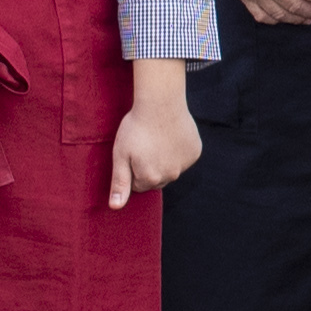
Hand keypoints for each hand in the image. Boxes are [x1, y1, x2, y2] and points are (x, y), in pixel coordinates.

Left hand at [108, 83, 203, 209]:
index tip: (132, 152)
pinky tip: (171, 136)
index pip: (138, 185)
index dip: (132, 169)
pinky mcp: (195, 152)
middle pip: (155, 179)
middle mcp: (170, 176)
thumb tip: (116, 207)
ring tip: (157, 139)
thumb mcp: (120, 155)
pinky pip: (184, 158)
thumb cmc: (136, 127)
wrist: (160, 103)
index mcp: (150, 179)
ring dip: (164, 159)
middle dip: (148, 167)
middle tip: (144, 145)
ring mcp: (185, 165)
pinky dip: (177, 150)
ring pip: (170, 169)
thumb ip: (120, 183)